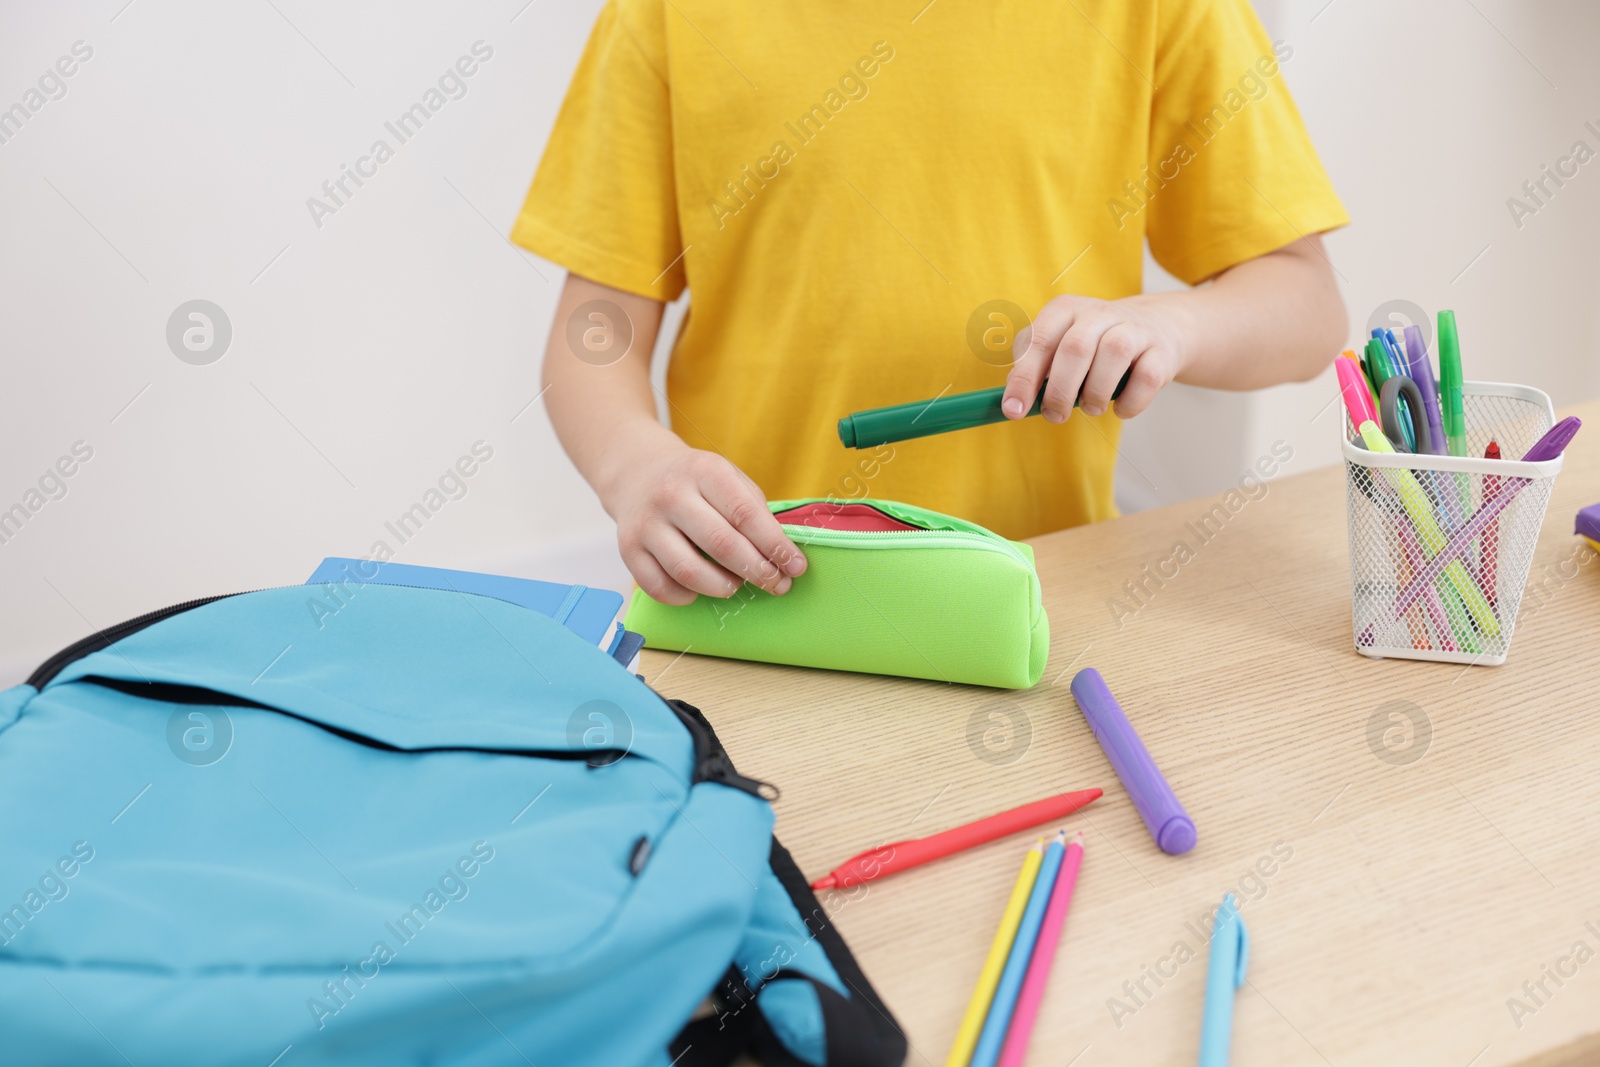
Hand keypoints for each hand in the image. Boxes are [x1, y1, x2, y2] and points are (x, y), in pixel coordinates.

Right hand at [604, 439, 807, 604]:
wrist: (638, 470)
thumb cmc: (695, 481)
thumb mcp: (727, 477)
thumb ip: (753, 510)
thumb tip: (781, 555)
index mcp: (705, 471)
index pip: (746, 514)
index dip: (775, 545)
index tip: (796, 567)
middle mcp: (671, 495)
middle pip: (721, 544)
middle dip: (757, 571)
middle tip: (776, 584)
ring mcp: (646, 523)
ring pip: (688, 571)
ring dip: (722, 587)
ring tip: (736, 585)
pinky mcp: (628, 549)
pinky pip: (659, 587)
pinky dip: (685, 597)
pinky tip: (699, 589)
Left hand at [1000, 294, 1191, 423]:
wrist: (1158, 327)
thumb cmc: (1095, 345)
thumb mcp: (1060, 344)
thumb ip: (1033, 367)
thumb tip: (1013, 399)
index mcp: (1065, 310)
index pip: (1039, 341)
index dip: (1024, 378)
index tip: (1013, 410)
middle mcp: (1099, 313)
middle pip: (1075, 349)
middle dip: (1060, 391)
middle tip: (1055, 415)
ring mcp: (1134, 329)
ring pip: (1113, 356)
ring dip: (1096, 394)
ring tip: (1091, 408)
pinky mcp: (1161, 350)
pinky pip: (1146, 378)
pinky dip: (1129, 402)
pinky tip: (1120, 408)